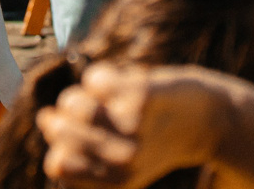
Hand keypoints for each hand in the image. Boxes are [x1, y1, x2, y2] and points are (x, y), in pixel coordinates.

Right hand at [37, 62, 229, 188]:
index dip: (56, 145)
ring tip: (95, 95)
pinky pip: (96, 79)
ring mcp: (134, 127)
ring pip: (74, 104)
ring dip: (78, 96)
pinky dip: (101, 76)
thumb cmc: (159, 138)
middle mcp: (125, 160)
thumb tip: (44, 120)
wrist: (210, 120)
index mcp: (117, 183)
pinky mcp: (143, 95)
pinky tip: (118, 82)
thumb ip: (85, 152)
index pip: (58, 165)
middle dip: (60, 117)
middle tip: (77, 109)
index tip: (67, 133)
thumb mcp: (124, 163)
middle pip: (60, 131)